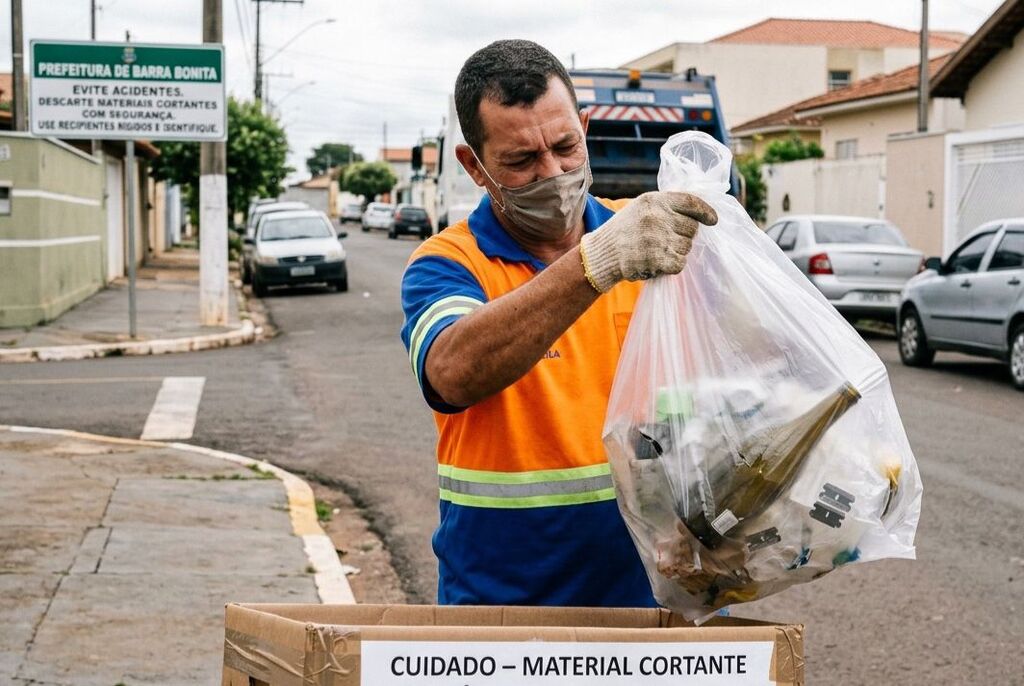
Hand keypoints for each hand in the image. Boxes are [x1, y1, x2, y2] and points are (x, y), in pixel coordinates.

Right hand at [579, 192, 717, 292]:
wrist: (602, 254)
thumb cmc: (623, 231)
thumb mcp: (641, 208)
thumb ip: (666, 206)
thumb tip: (698, 213)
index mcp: (654, 201)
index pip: (690, 202)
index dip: (705, 211)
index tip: (713, 220)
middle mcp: (657, 217)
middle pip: (691, 228)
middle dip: (683, 235)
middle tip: (666, 240)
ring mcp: (657, 238)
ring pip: (687, 247)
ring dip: (676, 251)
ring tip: (656, 250)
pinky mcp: (657, 259)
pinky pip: (680, 263)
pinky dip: (672, 265)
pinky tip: (658, 262)